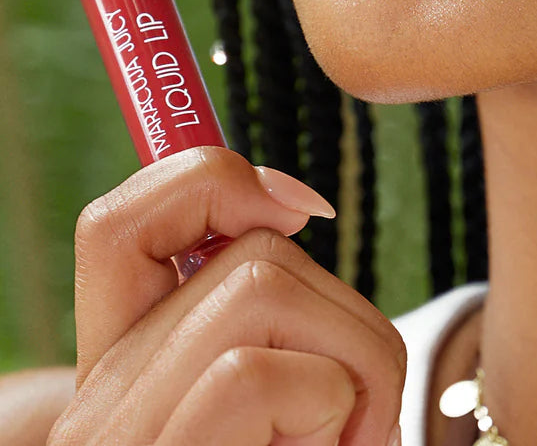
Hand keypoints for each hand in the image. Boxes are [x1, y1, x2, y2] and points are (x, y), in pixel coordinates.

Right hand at [48, 146, 405, 444]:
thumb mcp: (285, 411)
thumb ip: (270, 326)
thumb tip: (293, 204)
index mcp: (127, 377)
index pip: (118, 223)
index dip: (213, 178)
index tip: (306, 210)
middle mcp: (101, 403)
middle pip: (248, 252)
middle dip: (350, 315)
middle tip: (372, 409)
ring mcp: (116, 437)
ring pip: (259, 286)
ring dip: (356, 361)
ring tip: (359, 439)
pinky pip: (248, 374)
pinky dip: (330, 408)